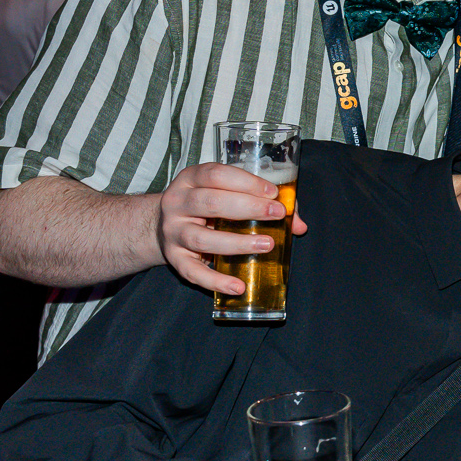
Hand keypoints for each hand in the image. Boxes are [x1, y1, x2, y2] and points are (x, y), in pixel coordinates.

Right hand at [153, 163, 309, 294]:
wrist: (163, 225)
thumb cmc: (206, 207)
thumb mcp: (226, 194)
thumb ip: (262, 203)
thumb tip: (298, 224)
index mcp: (191, 179)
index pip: (216, 175)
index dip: (246, 182)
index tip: (272, 193)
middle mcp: (177, 203)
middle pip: (210, 203)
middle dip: (247, 207)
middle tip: (276, 214)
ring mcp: (173, 232)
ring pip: (201, 238)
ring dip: (237, 243)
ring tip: (266, 245)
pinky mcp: (174, 259)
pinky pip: (193, 272)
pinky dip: (216, 281)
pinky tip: (237, 286)